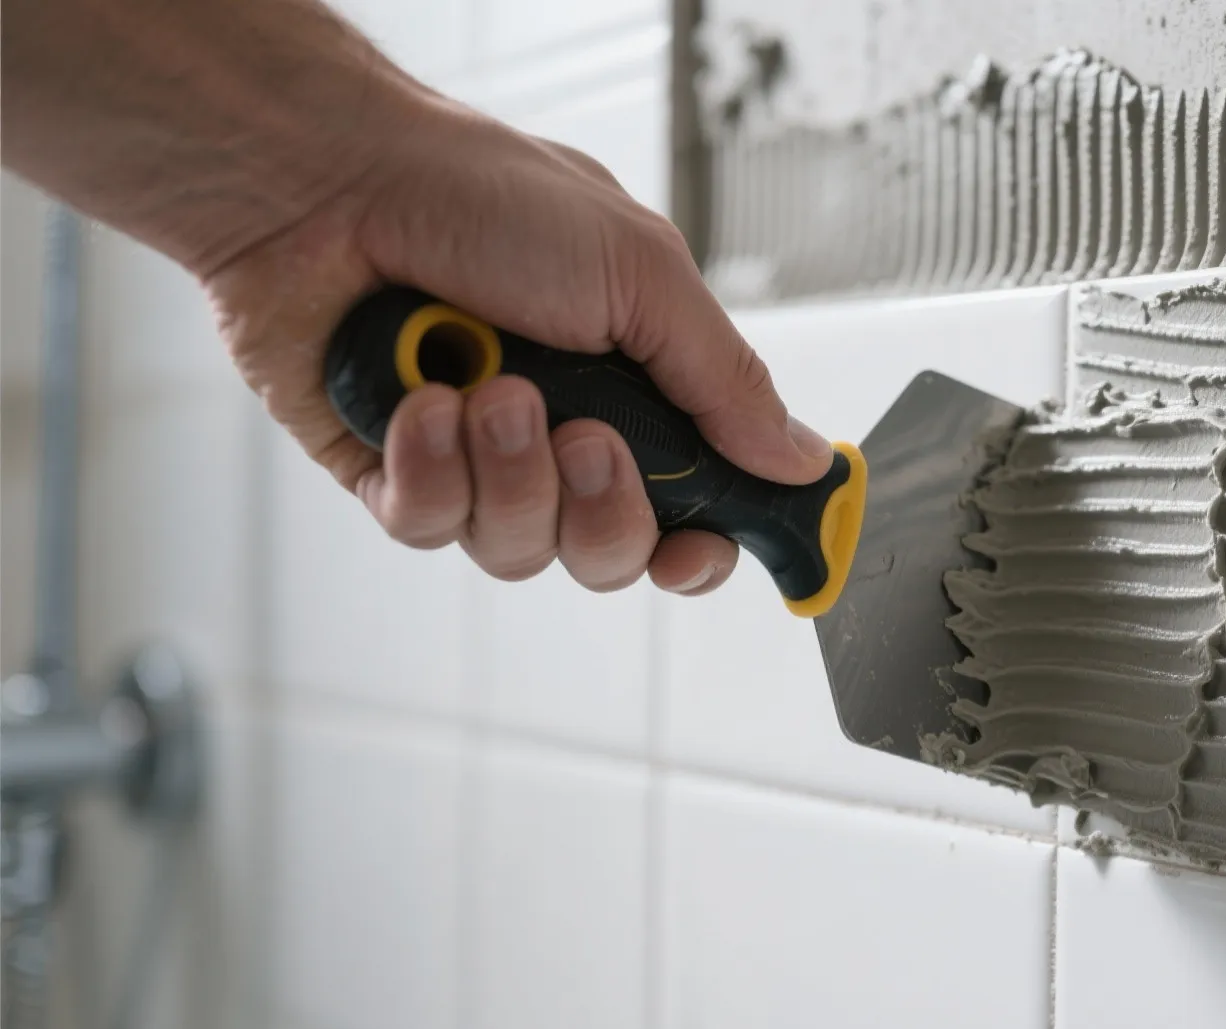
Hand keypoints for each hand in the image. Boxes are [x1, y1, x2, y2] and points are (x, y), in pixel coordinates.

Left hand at [203, 100, 831, 594]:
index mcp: (635, 389)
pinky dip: (429, 469)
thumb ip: (726, 380)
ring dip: (510, 472)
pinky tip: (420, 402)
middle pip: (611, 554)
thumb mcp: (643, 275)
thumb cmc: (484, 199)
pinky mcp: (392, 474)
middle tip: (584, 436)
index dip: (700, 549)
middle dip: (603, 509)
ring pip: (521, 551)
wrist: (331, 181)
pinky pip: (430, 529)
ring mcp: (475, 462)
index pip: (692, 509)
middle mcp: (559, 436)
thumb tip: (799, 460)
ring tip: (485, 389)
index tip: (699, 551)